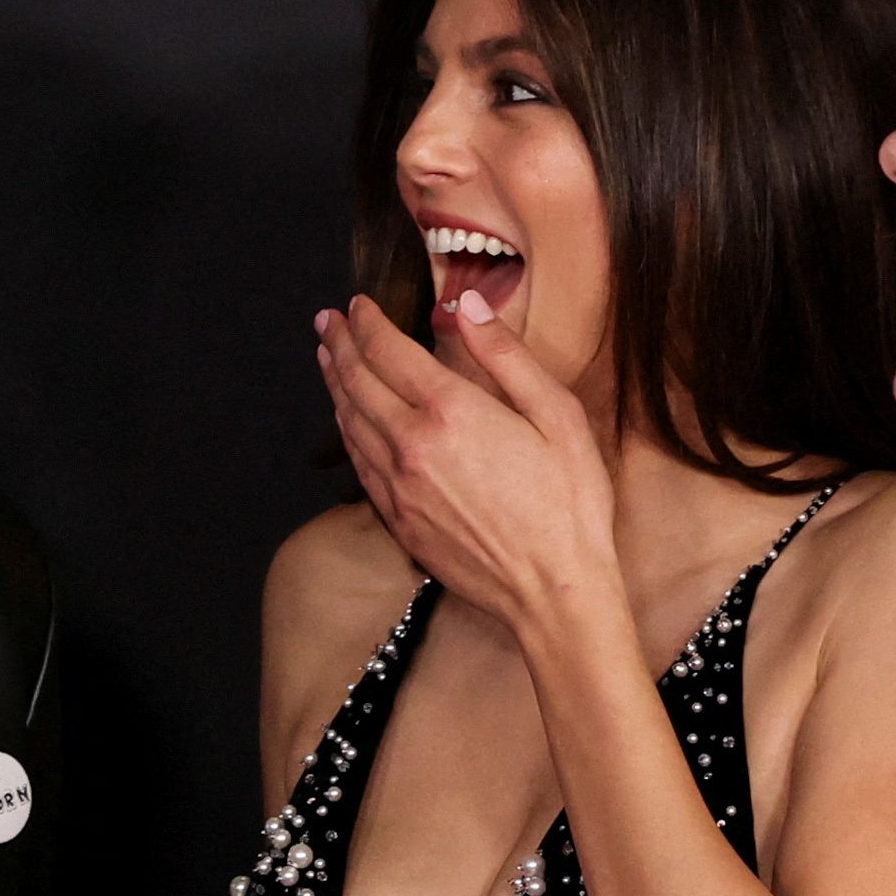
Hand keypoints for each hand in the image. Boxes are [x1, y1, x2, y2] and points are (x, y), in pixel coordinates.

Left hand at [316, 291, 619, 638]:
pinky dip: (346, 431)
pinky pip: (359, 464)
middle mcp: (412, 446)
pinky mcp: (399, 520)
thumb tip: (467, 305)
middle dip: (340, 345)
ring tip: (329, 358)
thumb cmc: (568, 504)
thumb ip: (506, 355)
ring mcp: (399, 487)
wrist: (553, 590)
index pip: (388, 351)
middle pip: (357, 383)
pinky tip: (348, 419)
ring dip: (335, 384)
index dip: (367, 322)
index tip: (357, 305)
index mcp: (451, 411)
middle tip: (328, 322)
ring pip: (349, 423)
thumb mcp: (558, 415)